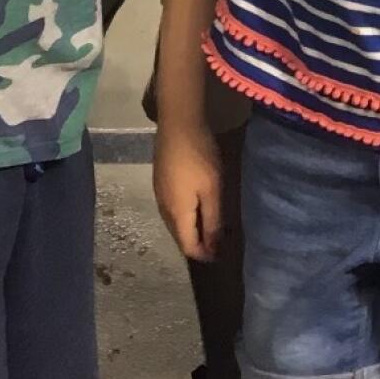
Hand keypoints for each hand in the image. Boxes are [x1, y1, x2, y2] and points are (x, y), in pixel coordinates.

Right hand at [153, 122, 224, 260]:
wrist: (177, 123)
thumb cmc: (200, 156)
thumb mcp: (212, 190)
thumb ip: (212, 220)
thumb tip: (212, 248)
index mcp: (177, 214)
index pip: (188, 246)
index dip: (204, 255)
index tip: (220, 255)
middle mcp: (164, 209)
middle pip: (179, 237)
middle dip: (197, 244)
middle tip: (217, 243)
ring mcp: (159, 195)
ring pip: (174, 224)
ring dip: (190, 230)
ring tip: (208, 227)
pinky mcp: (159, 182)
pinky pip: (171, 210)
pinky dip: (184, 216)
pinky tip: (194, 207)